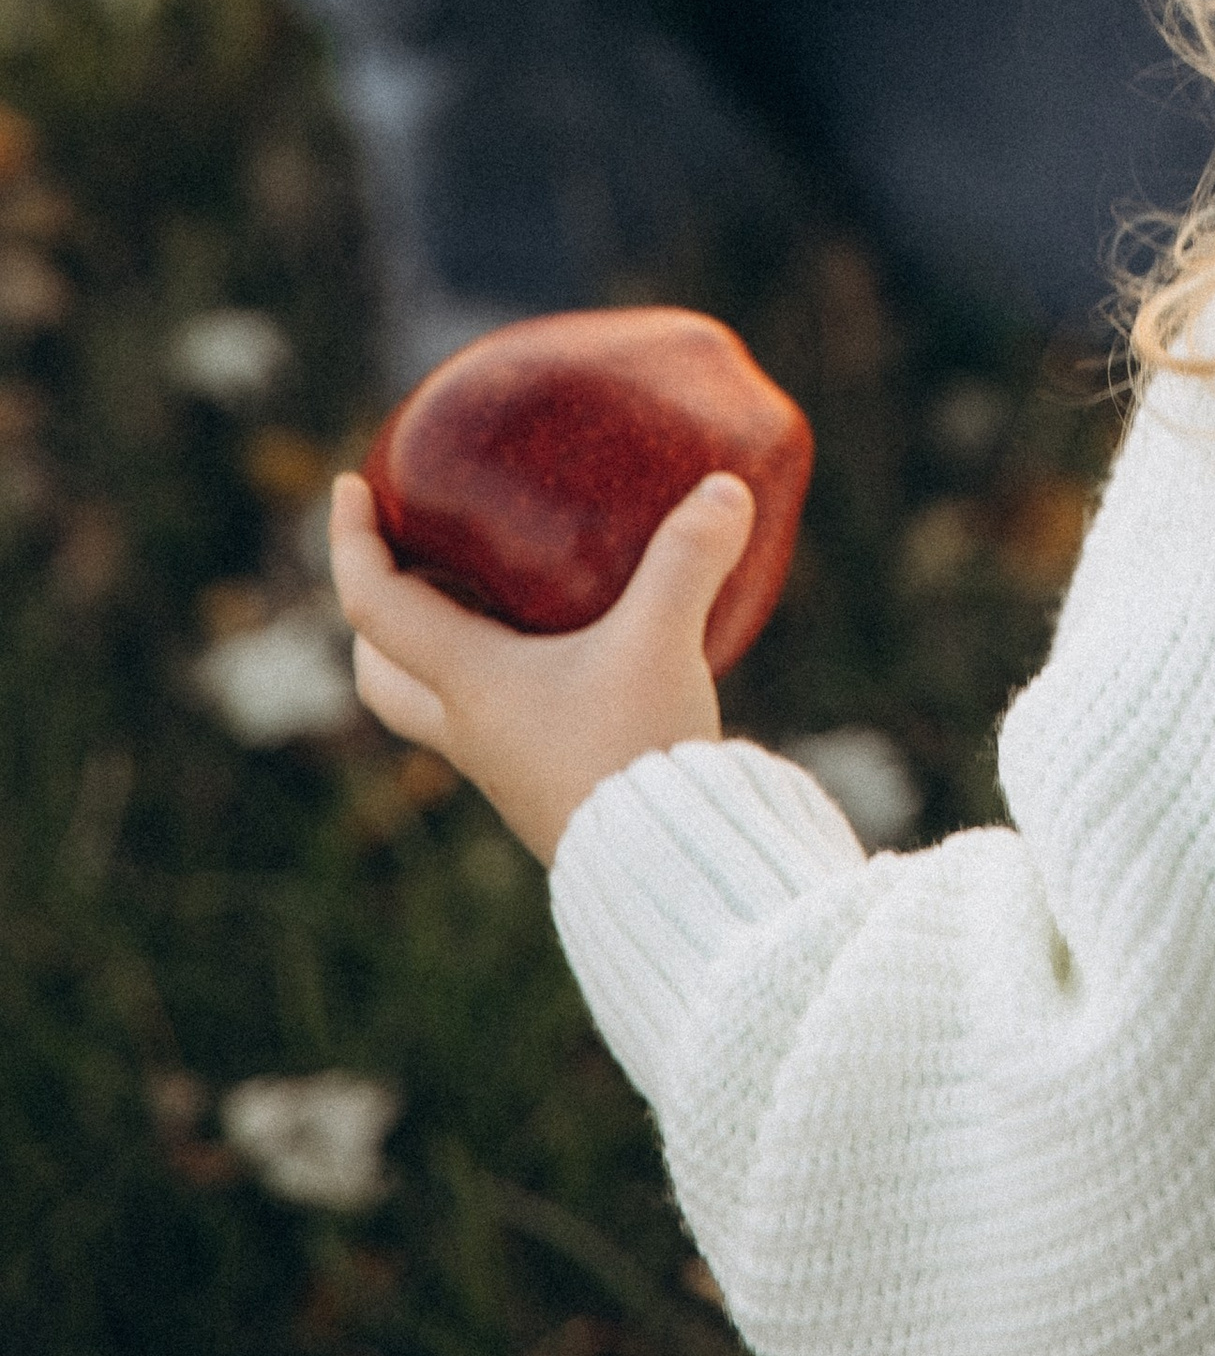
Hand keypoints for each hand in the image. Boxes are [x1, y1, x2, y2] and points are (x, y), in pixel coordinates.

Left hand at [329, 468, 751, 863]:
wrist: (663, 868)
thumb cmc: (635, 752)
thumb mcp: (661, 641)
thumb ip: (688, 558)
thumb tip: (725, 487)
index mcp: (468, 682)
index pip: (375, 606)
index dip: (351, 542)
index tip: (348, 487)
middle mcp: (468, 727)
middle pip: (382, 677)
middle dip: (377, 616)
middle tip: (406, 558)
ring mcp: (503, 765)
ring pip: (433, 707)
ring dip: (435, 653)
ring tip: (482, 597)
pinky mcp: (545, 787)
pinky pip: (495, 725)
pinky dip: (501, 681)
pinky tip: (566, 656)